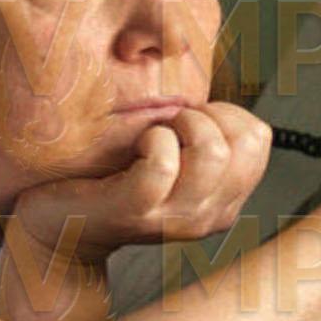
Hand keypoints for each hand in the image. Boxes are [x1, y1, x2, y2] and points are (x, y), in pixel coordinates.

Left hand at [9, 102, 271, 263]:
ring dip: (181, 123)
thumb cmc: (114, 178)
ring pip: (212, 153)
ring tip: (154, 132)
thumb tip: (207, 91)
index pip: (259, 138)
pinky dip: (150, 140)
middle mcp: (210, 215)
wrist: (61, 228)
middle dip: (208, 115)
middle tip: (171, 123)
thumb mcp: (174, 160)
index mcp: (227, 200)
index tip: (189, 119)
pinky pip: (163, 164)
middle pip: (245, 143)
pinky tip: (135, 144)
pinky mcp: (135, 212)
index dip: (225, 113)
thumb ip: (203, 137)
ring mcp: (175, 219)